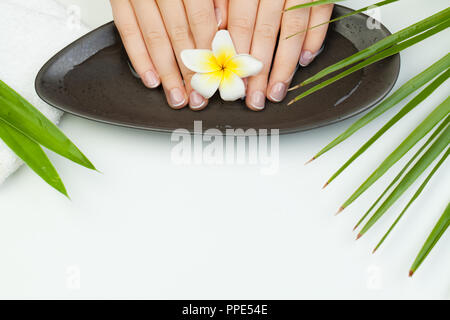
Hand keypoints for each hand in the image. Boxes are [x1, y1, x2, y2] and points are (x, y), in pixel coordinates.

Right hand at [110, 0, 227, 109]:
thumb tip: (222, 27)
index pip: (201, 19)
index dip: (210, 50)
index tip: (218, 75)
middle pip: (178, 33)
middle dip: (189, 70)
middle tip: (198, 96)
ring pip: (154, 36)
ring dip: (166, 72)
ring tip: (176, 95)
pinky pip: (126, 29)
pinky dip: (138, 56)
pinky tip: (150, 78)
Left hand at [227, 0, 333, 110]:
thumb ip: (223, 1)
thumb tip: (217, 28)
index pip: (240, 24)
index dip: (236, 57)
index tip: (233, 82)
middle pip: (264, 33)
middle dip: (259, 71)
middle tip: (254, 97)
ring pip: (293, 30)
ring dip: (284, 65)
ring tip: (276, 90)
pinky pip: (321, 13)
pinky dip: (315, 38)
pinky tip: (305, 60)